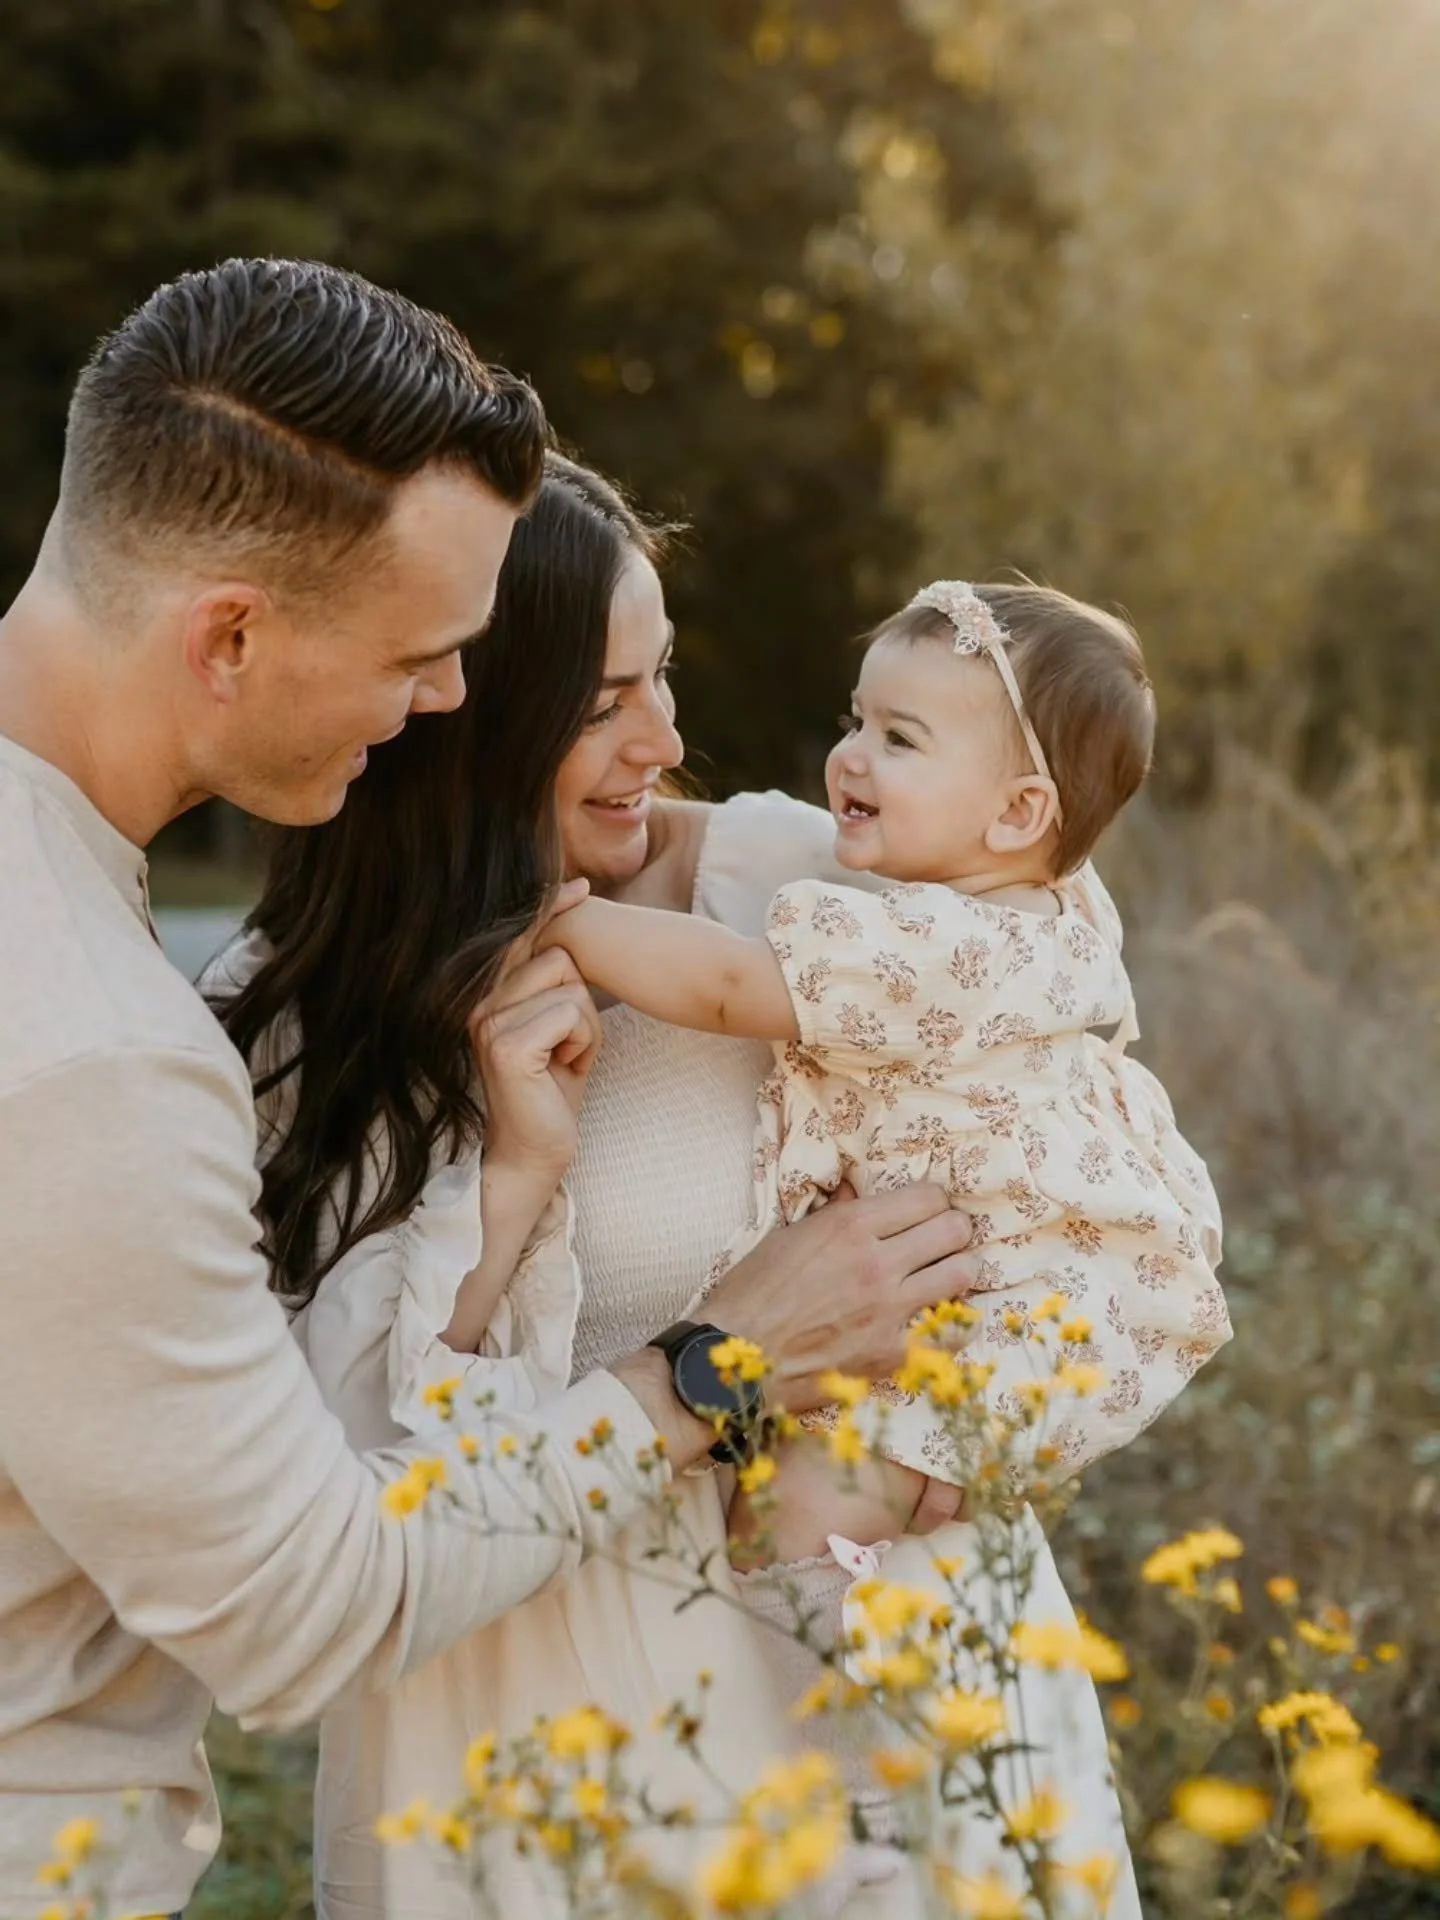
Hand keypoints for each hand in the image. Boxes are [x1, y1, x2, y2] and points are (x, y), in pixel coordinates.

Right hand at [468, 885, 601, 1180]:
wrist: (534, 1152)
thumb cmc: (551, 1090)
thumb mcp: (555, 1026)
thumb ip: (556, 982)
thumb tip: (579, 924)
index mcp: (486, 994)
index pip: (521, 936)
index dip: (551, 908)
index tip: (581, 889)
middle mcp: (478, 1002)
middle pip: (560, 958)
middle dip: (582, 1003)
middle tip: (567, 1045)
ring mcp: (488, 1022)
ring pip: (571, 988)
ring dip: (586, 1028)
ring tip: (565, 1059)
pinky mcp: (507, 1046)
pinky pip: (573, 1015)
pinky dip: (585, 1045)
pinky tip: (565, 1071)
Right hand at [703, 1183, 976, 1413]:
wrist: (732, 1358)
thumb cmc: (751, 1294)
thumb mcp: (788, 1237)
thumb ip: (834, 1215)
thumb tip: (859, 1196)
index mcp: (848, 1226)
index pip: (927, 1197)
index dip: (933, 1203)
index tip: (928, 1213)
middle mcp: (876, 1262)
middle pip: (953, 1229)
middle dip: (954, 1231)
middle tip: (945, 1241)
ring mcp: (888, 1310)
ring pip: (962, 1273)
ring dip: (960, 1270)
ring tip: (948, 1275)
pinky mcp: (892, 1354)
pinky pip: (953, 1332)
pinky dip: (956, 1324)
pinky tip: (945, 1319)